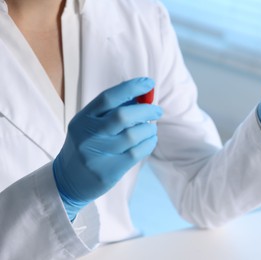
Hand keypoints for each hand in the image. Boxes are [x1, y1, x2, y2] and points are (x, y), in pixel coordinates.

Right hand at [53, 78, 162, 219]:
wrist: (67, 181)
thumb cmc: (86, 146)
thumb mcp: (90, 125)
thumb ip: (112, 111)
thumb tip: (142, 97)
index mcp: (83, 119)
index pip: (109, 97)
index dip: (131, 88)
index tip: (149, 84)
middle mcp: (88, 135)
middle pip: (123, 116)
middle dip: (146, 110)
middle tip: (157, 110)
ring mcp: (97, 154)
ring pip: (133, 135)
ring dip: (149, 129)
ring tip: (151, 129)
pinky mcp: (108, 171)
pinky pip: (136, 153)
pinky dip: (148, 144)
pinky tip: (150, 140)